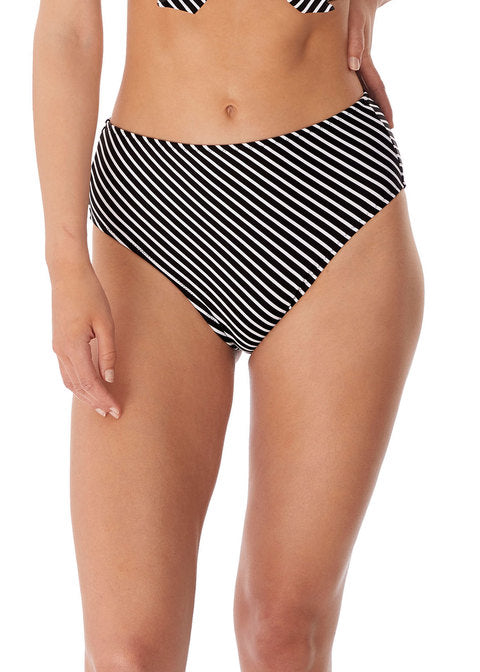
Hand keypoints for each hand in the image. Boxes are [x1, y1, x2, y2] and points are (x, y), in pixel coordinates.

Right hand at [51, 264, 120, 418]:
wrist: (68, 274)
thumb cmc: (90, 294)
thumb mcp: (106, 323)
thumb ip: (108, 352)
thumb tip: (110, 378)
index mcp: (74, 346)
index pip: (89, 382)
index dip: (103, 398)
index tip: (116, 410)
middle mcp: (61, 351)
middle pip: (78, 386)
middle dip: (95, 402)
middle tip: (112, 414)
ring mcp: (57, 347)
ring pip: (70, 381)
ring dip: (85, 396)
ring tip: (102, 406)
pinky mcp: (59, 343)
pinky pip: (67, 371)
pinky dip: (78, 384)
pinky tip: (89, 388)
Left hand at [346, 0, 393, 127]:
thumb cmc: (354, 8)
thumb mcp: (354, 24)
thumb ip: (355, 43)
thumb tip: (354, 67)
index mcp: (364, 60)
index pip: (377, 89)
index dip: (383, 107)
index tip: (389, 124)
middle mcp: (362, 63)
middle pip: (372, 92)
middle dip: (377, 112)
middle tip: (382, 133)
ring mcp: (358, 59)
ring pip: (363, 86)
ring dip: (367, 104)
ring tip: (367, 123)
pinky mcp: (351, 55)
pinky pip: (354, 77)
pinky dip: (355, 91)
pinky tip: (351, 99)